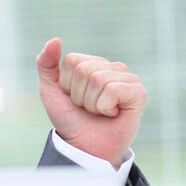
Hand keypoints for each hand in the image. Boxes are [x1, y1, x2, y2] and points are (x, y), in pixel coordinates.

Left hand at [35, 37, 146, 166]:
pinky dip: (105, 107)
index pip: (72, 60)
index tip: (74, 98)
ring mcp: (128, 79)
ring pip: (99, 79)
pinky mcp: (139, 93)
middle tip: (87, 107)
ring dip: (91, 103)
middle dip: (79, 94)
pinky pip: (114, 90)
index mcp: (92, 64)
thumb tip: (54, 39)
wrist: (84, 146)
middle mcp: (112, 67)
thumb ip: (46, 64)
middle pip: (85, 69)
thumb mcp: (50, 91)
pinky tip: (112, 114)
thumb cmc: (70, 118)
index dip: (67, 84)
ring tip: (99, 112)